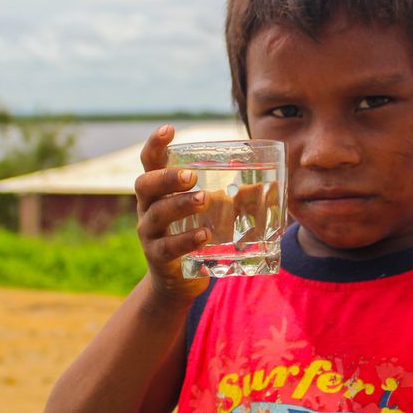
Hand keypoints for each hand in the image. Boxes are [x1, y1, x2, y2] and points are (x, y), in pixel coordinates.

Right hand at [135, 125, 212, 303]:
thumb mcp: (207, 213)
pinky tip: (204, 235)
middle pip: (145, 185)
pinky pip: (167, 247)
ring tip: (204, 200)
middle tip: (190, 176)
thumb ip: (229, 198)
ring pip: (156, 214)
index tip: (169, 129)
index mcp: (159, 192)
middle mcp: (147, 208)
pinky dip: (185, 239)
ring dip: (180, 204)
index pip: (150, 162)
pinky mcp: (157, 258)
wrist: (175, 283)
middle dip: (166, 177)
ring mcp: (149, 234)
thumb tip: (267, 185)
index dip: (155, 144)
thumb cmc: (194, 235)